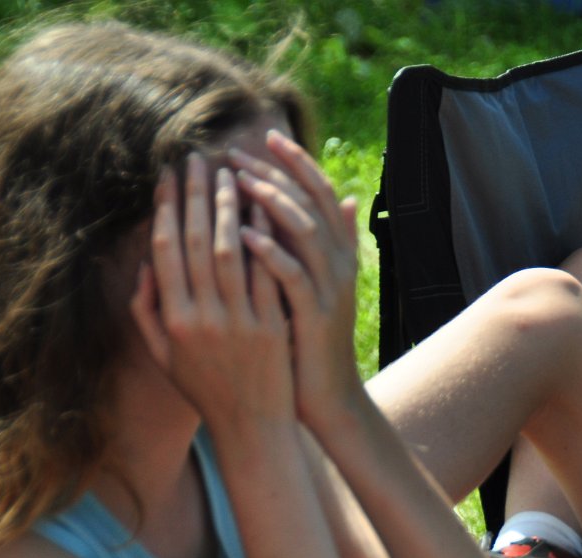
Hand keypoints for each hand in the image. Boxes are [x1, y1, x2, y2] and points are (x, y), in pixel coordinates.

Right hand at [129, 155, 294, 429]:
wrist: (252, 428)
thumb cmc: (206, 390)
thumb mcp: (164, 357)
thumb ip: (147, 312)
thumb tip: (145, 266)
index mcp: (173, 320)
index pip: (166, 251)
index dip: (167, 209)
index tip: (168, 176)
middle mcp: (203, 317)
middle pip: (197, 243)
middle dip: (196, 195)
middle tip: (199, 159)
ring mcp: (239, 321)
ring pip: (232, 251)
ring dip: (229, 207)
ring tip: (230, 173)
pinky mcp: (272, 326)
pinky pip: (267, 273)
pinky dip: (265, 238)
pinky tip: (264, 209)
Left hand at [230, 131, 362, 430]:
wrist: (324, 395)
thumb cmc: (307, 342)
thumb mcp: (317, 286)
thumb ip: (325, 243)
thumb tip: (346, 200)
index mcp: (337, 255)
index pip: (320, 193)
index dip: (296, 162)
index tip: (263, 138)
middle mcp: (338, 265)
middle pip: (311, 202)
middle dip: (273, 172)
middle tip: (235, 154)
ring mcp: (328, 290)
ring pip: (304, 230)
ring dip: (268, 200)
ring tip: (236, 180)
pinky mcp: (314, 315)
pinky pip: (293, 274)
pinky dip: (269, 251)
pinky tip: (241, 234)